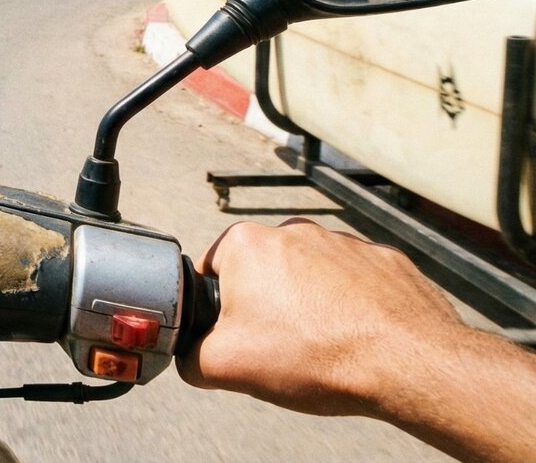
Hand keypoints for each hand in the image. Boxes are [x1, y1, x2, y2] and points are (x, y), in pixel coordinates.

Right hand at [178, 217, 463, 415]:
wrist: (408, 363)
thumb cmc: (319, 355)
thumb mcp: (225, 367)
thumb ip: (190, 356)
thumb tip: (191, 356)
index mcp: (248, 244)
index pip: (211, 269)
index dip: (218, 308)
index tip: (235, 335)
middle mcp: (295, 230)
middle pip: (262, 272)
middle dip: (266, 305)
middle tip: (278, 346)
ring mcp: (345, 242)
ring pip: (309, 276)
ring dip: (309, 304)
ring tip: (321, 346)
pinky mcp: (385, 260)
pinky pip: (355, 283)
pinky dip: (351, 306)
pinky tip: (355, 338)